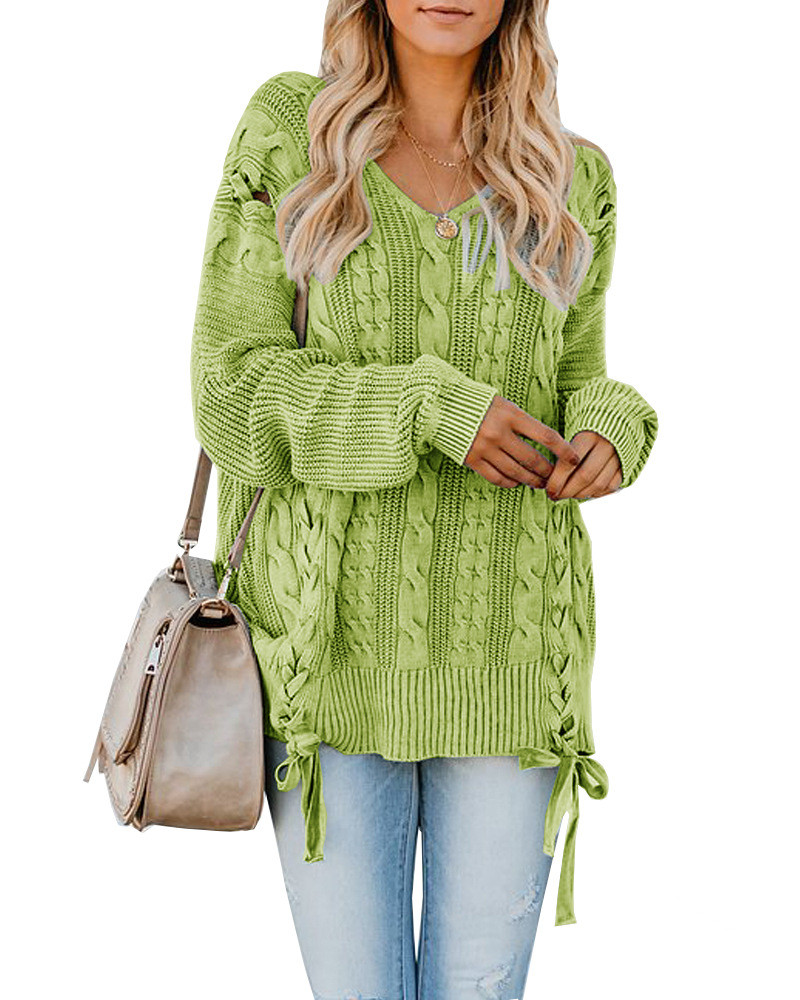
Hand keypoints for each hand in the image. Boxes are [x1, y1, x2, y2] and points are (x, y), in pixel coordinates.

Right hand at [465, 395, 580, 487]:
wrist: (442, 405)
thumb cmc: (478, 403)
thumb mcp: (504, 405)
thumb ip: (522, 423)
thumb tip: (545, 443)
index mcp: (511, 414)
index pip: (546, 436)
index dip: (564, 450)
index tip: (574, 459)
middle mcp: (499, 433)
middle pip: (533, 459)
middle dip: (547, 471)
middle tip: (554, 477)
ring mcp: (485, 448)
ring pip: (516, 472)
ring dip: (531, 480)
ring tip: (539, 483)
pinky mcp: (472, 460)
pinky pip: (497, 478)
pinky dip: (510, 482)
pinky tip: (517, 482)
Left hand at [545, 430, 622, 500]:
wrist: (617, 421)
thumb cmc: (586, 430)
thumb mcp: (573, 433)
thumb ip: (563, 453)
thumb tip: (547, 480)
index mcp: (589, 435)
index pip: (569, 463)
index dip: (557, 480)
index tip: (548, 490)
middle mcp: (606, 446)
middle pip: (584, 476)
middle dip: (567, 491)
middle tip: (555, 497)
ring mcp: (619, 457)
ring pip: (598, 485)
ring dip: (580, 494)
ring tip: (568, 495)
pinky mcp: (626, 466)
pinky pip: (610, 487)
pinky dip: (596, 494)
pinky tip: (584, 493)